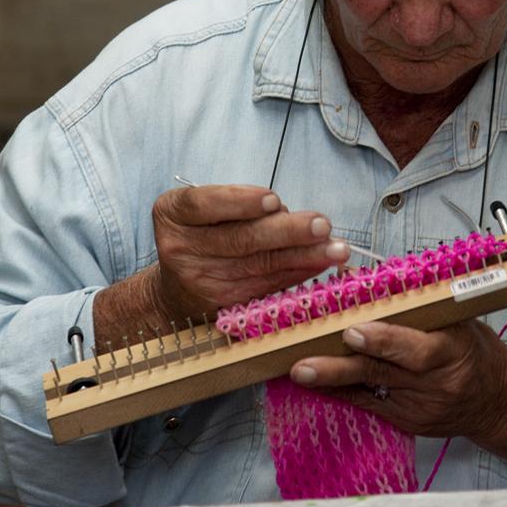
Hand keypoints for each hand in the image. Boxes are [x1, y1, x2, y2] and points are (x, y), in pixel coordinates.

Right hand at [149, 184, 347, 318]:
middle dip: (287, 231)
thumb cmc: (204, 234)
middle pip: (239, 238)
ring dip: (302, 256)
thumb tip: (303, 217)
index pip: (204, 204)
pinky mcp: (219, 306)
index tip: (274, 200)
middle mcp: (180, 249)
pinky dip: (295, 275)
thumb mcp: (208, 210)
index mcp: (172, 214)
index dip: (241, 202)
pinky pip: (264, 287)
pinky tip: (318, 266)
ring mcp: (198, 281)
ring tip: (334, 248)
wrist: (176, 288)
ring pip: (257, 265)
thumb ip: (245, 206)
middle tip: (322, 225)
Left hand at [289, 319, 506, 462]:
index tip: (353, 329)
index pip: (415, 348)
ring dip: (332, 380)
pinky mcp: (408, 422)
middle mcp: (435, 381)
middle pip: (385, 371)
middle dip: (343, 364)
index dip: (383, 340)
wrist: (499, 399)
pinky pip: (369, 405)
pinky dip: (340, 392)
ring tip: (299, 372)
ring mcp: (420, 406)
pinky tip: (313, 383)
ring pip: (370, 390)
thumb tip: (360, 277)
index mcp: (452, 348)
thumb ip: (415, 301)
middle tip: (306, 359)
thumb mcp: (456, 318)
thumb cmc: (473, 347)